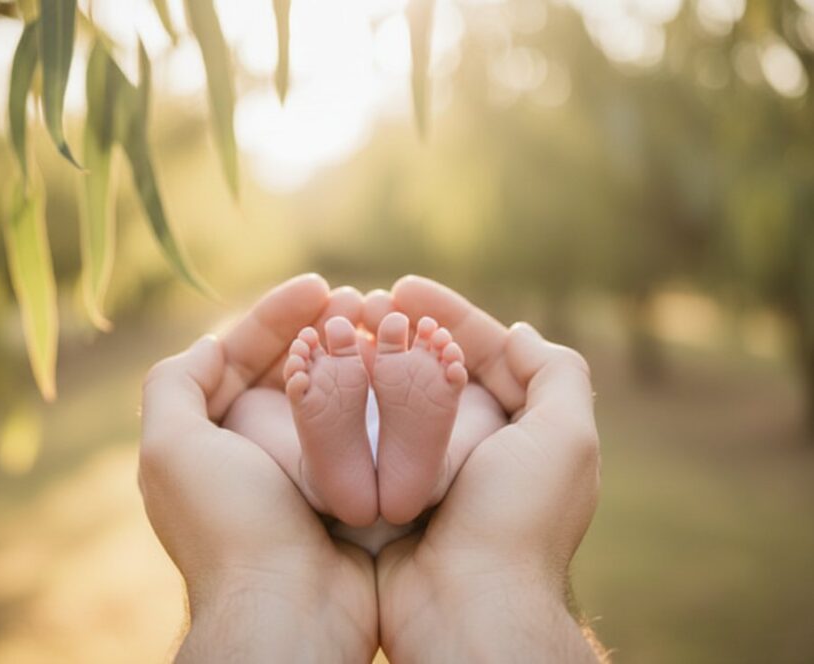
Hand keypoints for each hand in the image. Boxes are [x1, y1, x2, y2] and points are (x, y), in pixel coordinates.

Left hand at [139, 275, 377, 660]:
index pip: (237, 354)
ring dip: (350, 354)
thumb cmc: (230, 524)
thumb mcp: (172, 448)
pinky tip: (399, 368)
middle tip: (360, 299)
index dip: (274, 314)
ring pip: (325, 392)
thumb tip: (208, 345)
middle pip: (284, 367)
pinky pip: (357, 428)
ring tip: (382, 323)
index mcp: (208, 435)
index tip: (319, 285)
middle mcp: (251, 448)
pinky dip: (374, 395)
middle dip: (317, 327)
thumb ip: (174, 385)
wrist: (289, 607)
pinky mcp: (341, 487)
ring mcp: (298, 468)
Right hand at [370, 276, 601, 661]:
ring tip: (339, 328)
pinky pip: (370, 436)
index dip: (450, 313)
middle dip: (405, 329)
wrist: (464, 605)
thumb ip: (556, 374)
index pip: (487, 351)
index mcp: (522, 428)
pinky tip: (325, 374)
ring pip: (400, 397)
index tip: (404, 285)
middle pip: (440, 367)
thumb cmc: (516, 518)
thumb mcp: (564, 438)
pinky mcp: (392, 490)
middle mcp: (478, 444)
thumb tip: (519, 332)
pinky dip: (352, 403)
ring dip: (373, 358)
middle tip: (364, 303)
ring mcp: (433, 468)